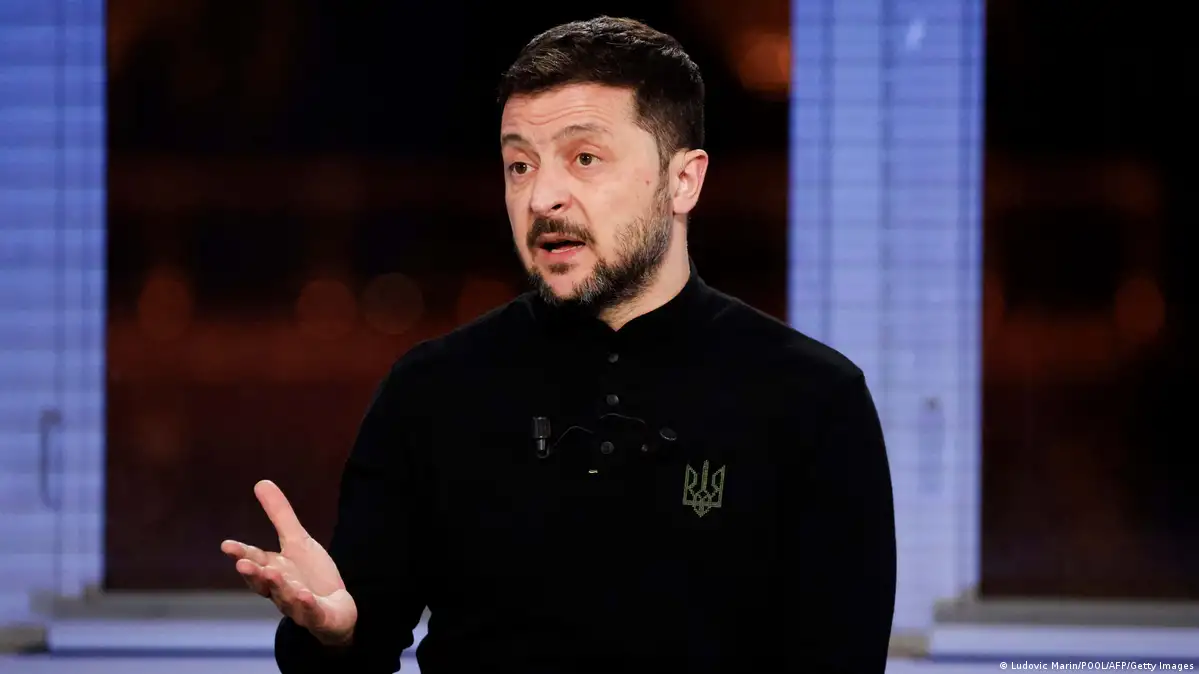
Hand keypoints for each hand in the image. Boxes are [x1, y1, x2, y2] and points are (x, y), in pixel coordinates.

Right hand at [221, 480, 357, 646]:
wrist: (335, 609)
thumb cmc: (310, 575)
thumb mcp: (297, 541)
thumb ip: (280, 515)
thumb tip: (261, 482)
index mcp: (274, 571)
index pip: (255, 561)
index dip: (242, 554)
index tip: (227, 545)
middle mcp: (282, 590)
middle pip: (265, 583)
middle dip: (254, 573)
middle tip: (243, 563)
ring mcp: (299, 606)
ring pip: (286, 597)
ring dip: (279, 587)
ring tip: (272, 573)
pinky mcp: (320, 617)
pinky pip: (312, 613)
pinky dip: (307, 606)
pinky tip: (304, 597)